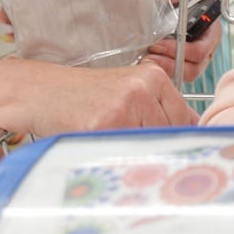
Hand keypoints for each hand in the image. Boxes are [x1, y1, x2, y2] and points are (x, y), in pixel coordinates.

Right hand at [27, 59, 198, 136]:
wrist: (43, 92)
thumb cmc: (85, 95)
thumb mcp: (127, 89)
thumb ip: (158, 107)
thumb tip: (190, 130)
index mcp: (153, 77)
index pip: (184, 117)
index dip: (175, 137)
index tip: (170, 148)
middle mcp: (142, 89)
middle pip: (168, 133)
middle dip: (152, 146)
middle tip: (130, 146)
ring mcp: (123, 107)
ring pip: (146, 145)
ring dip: (132, 152)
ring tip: (110, 141)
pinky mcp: (102, 125)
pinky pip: (121, 152)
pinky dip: (112, 156)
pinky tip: (99, 145)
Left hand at [146, 17, 221, 83]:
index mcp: (212, 33)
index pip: (200, 52)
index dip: (178, 51)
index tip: (158, 44)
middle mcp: (208, 49)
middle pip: (193, 69)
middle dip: (169, 64)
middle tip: (149, 56)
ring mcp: (197, 58)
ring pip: (185, 74)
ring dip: (165, 69)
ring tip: (147, 60)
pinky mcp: (185, 61)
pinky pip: (177, 73)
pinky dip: (163, 70)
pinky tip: (148, 60)